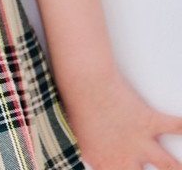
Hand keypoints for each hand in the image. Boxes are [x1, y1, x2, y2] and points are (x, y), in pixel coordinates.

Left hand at [63, 69, 181, 169]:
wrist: (85, 84)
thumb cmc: (75, 105)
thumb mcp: (76, 136)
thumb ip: (89, 151)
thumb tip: (89, 151)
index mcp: (104, 164)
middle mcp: (125, 159)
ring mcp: (140, 142)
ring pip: (168, 165)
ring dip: (176, 167)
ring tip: (180, 167)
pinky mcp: (149, 121)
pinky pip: (174, 125)